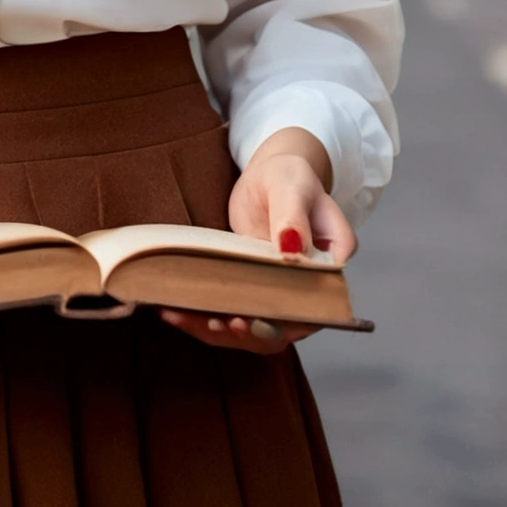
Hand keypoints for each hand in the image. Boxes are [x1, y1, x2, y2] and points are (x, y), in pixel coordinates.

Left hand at [160, 126, 354, 355]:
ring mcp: (281, 291)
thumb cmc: (289, 177)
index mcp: (330, 262)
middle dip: (247, 332)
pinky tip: (175, 311)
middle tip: (216, 322)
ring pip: (257, 326)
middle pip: (283, 325)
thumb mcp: (291, 189)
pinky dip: (207, 316)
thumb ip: (293, 218)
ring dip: (222, 331)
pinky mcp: (255, 289)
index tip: (250, 320)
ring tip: (186, 318)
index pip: (317, 307)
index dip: (285, 322)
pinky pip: (236, 311)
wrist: (270, 174)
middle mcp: (311, 286)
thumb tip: (292, 251)